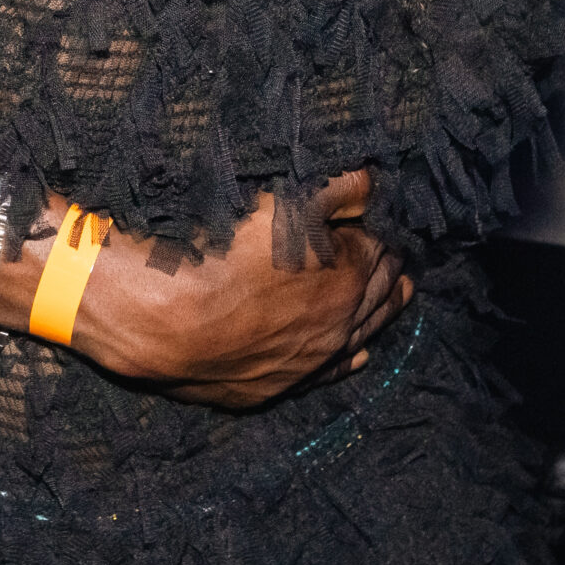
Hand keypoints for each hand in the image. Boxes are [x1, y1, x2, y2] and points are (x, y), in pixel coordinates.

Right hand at [71, 173, 411, 409]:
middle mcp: (339, 323)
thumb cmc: (218, 249)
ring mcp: (309, 360)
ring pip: (360, 333)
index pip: (380, 245)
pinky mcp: (276, 385)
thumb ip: (337, 186)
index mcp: (347, 274)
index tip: (384, 217)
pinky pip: (328, 372)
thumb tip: (376, 179)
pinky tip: (359, 353)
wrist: (161, 319)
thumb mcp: (281, 200)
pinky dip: (348, 357)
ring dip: (380, 309)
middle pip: (378, 291)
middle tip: (402, 253)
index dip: (381, 227)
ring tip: (402, 292)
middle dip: (391, 268)